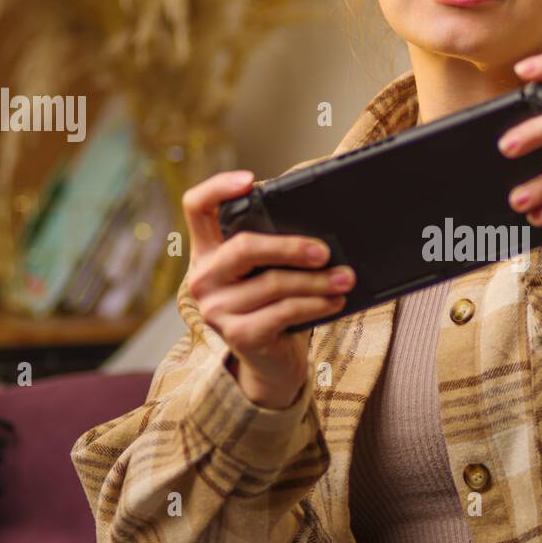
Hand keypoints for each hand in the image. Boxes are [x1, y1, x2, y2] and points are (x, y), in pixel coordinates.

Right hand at [182, 171, 355, 408]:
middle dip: (291, 246)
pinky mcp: (238, 336)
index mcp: (207, 253)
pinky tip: (335, 301)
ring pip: (273, 283)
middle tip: (325, 251)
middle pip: (243, 247)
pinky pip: (284, 311)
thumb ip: (276, 246)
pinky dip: (315, 304)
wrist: (272, 363)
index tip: (250, 179)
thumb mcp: (268, 272)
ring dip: (317, 280)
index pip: (196, 208)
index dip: (217, 187)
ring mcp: (216, 310)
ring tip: (345, 278)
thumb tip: (322, 220)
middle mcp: (202, 279)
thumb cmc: (274, 307)